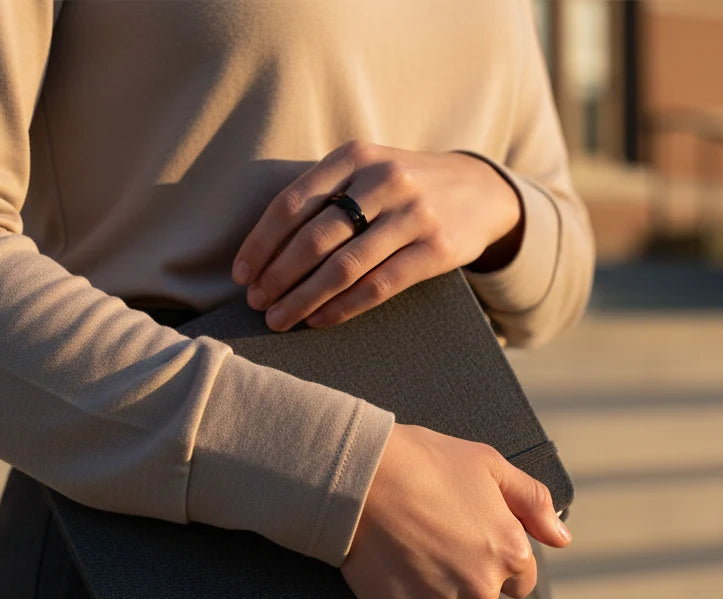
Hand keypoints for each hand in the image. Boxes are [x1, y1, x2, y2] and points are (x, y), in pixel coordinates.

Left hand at [231, 140, 521, 331]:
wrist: (480, 190)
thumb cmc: (402, 186)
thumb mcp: (365, 170)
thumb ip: (322, 195)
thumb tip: (263, 252)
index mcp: (355, 156)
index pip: (292, 204)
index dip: (261, 244)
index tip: (241, 275)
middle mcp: (384, 180)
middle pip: (314, 239)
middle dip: (277, 277)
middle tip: (256, 303)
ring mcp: (413, 215)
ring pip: (343, 267)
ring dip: (304, 299)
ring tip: (280, 319)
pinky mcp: (436, 250)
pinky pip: (378, 286)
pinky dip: (342, 308)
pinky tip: (319, 320)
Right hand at [341, 423, 571, 598]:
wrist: (360, 477)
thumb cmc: (424, 462)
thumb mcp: (489, 465)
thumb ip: (533, 503)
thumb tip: (562, 537)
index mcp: (509, 553)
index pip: (520, 579)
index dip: (494, 554)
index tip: (466, 533)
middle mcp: (481, 588)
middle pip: (480, 591)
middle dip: (462, 568)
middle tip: (431, 529)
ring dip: (429, 582)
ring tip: (405, 540)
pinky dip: (397, 593)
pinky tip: (387, 560)